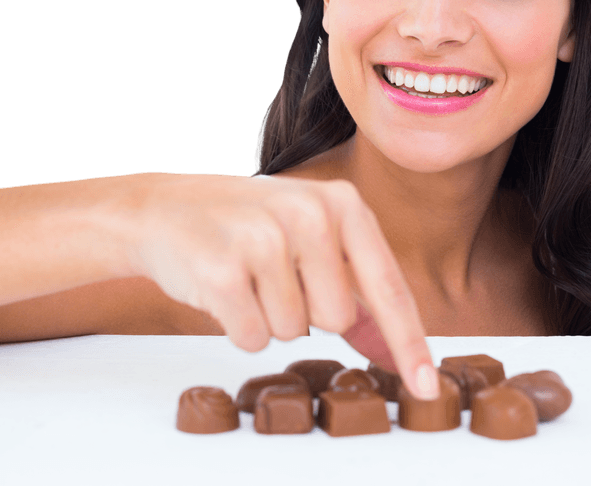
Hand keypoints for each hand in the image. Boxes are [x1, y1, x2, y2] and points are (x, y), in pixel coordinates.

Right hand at [126, 173, 438, 398]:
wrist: (163, 210)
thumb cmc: (246, 227)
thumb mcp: (312, 241)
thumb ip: (358, 295)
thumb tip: (396, 352)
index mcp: (342, 202)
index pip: (388, 287)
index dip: (410, 344)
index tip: (428, 387)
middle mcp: (309, 213)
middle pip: (337, 319)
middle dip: (306, 313)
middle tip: (274, 275)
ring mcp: (263, 239)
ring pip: (293, 332)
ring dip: (268, 318)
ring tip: (246, 277)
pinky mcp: (222, 269)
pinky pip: (252, 338)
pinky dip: (238, 326)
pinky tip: (223, 288)